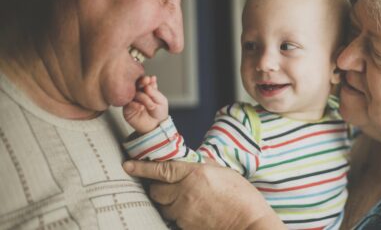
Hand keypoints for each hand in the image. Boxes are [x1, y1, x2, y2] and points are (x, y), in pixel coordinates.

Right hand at [123, 75, 168, 133]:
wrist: (156, 126)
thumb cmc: (159, 113)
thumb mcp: (161, 101)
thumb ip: (155, 92)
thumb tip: (149, 82)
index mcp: (146, 90)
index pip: (143, 81)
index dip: (145, 79)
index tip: (148, 79)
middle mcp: (138, 94)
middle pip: (136, 85)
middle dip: (141, 83)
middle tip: (145, 82)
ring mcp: (132, 101)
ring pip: (133, 94)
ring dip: (143, 97)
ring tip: (151, 105)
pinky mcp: (127, 109)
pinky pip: (128, 105)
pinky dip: (135, 105)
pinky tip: (141, 107)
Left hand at [123, 160, 284, 229]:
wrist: (248, 223)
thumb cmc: (241, 196)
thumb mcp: (223, 172)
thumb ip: (203, 166)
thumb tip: (189, 162)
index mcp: (196, 173)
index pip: (161, 169)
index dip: (142, 167)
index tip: (128, 165)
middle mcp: (186, 192)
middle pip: (156, 190)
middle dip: (157, 187)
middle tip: (166, 186)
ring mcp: (185, 211)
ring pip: (162, 206)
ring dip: (167, 202)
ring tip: (183, 200)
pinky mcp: (186, 226)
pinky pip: (172, 218)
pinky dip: (176, 214)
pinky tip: (190, 211)